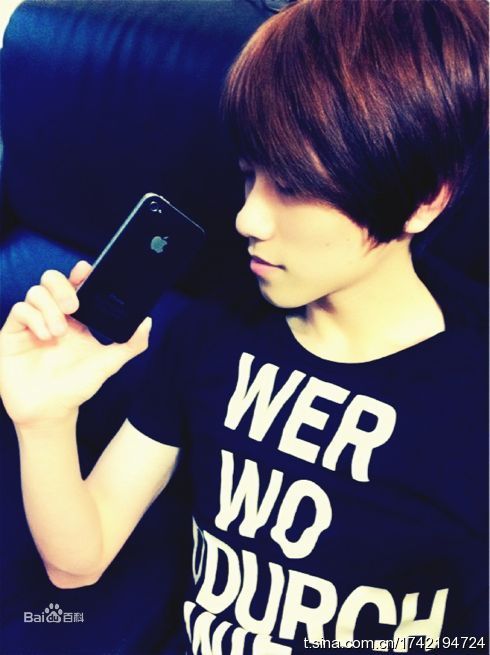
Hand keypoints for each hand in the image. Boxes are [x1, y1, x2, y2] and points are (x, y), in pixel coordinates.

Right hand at [0, 261, 150, 426]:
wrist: (51, 411)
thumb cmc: (76, 386)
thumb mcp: (108, 363)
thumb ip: (131, 344)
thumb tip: (148, 322)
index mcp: (75, 319)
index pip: (75, 286)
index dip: (79, 274)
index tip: (86, 270)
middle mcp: (53, 316)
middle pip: (50, 280)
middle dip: (61, 285)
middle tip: (73, 306)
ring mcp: (32, 324)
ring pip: (35, 292)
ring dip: (49, 308)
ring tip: (59, 333)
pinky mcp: (13, 333)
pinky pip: (19, 310)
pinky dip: (34, 318)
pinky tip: (45, 336)